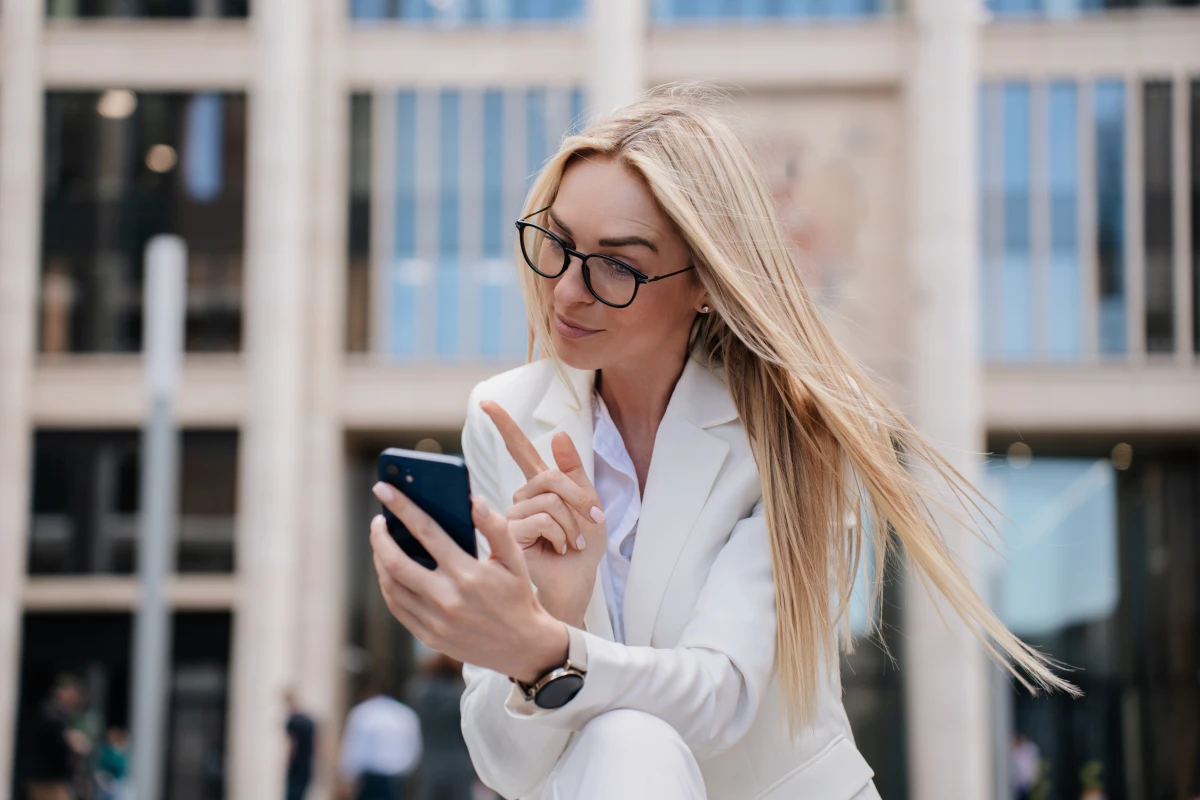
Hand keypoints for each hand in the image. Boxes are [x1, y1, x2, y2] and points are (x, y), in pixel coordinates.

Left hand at [370, 481, 567, 683]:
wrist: (523, 646)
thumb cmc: (518, 595)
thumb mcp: (515, 559)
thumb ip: (495, 527)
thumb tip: (473, 501)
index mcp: (468, 574)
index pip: (426, 532)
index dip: (402, 507)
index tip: (384, 489)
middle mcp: (447, 598)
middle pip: (396, 562)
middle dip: (380, 536)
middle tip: (378, 521)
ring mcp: (435, 620)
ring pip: (391, 585)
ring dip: (380, 560)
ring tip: (382, 543)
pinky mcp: (428, 636)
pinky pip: (397, 607)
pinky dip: (388, 585)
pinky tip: (389, 570)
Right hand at [481, 400, 605, 626]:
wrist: (575, 588)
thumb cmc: (580, 553)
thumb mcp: (588, 507)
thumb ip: (575, 472)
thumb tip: (557, 434)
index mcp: (537, 489)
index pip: (518, 451)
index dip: (503, 425)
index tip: (486, 402)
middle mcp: (519, 500)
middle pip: (549, 477)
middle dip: (579, 499)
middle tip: (592, 522)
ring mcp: (510, 517)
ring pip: (548, 500)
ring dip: (572, 523)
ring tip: (571, 544)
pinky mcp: (508, 536)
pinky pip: (542, 518)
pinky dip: (562, 534)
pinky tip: (560, 551)